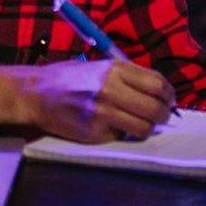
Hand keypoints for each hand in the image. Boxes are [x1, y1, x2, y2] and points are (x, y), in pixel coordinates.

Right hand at [0, 59, 175, 143]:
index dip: (169, 95)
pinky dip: (122, 134)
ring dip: (147, 129)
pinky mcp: (94, 132)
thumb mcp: (101, 67)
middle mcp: (110, 89)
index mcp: (115, 69)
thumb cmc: (70, 79)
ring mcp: (102, 112)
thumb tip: (159, 93)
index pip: (157, 84)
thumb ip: (129, 77)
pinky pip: (121, 137)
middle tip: (162, 117)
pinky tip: (112, 127)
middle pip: (154, 108)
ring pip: (143, 128)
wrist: (36, 94)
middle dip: (164, 115)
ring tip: (142, 125)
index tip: (169, 100)